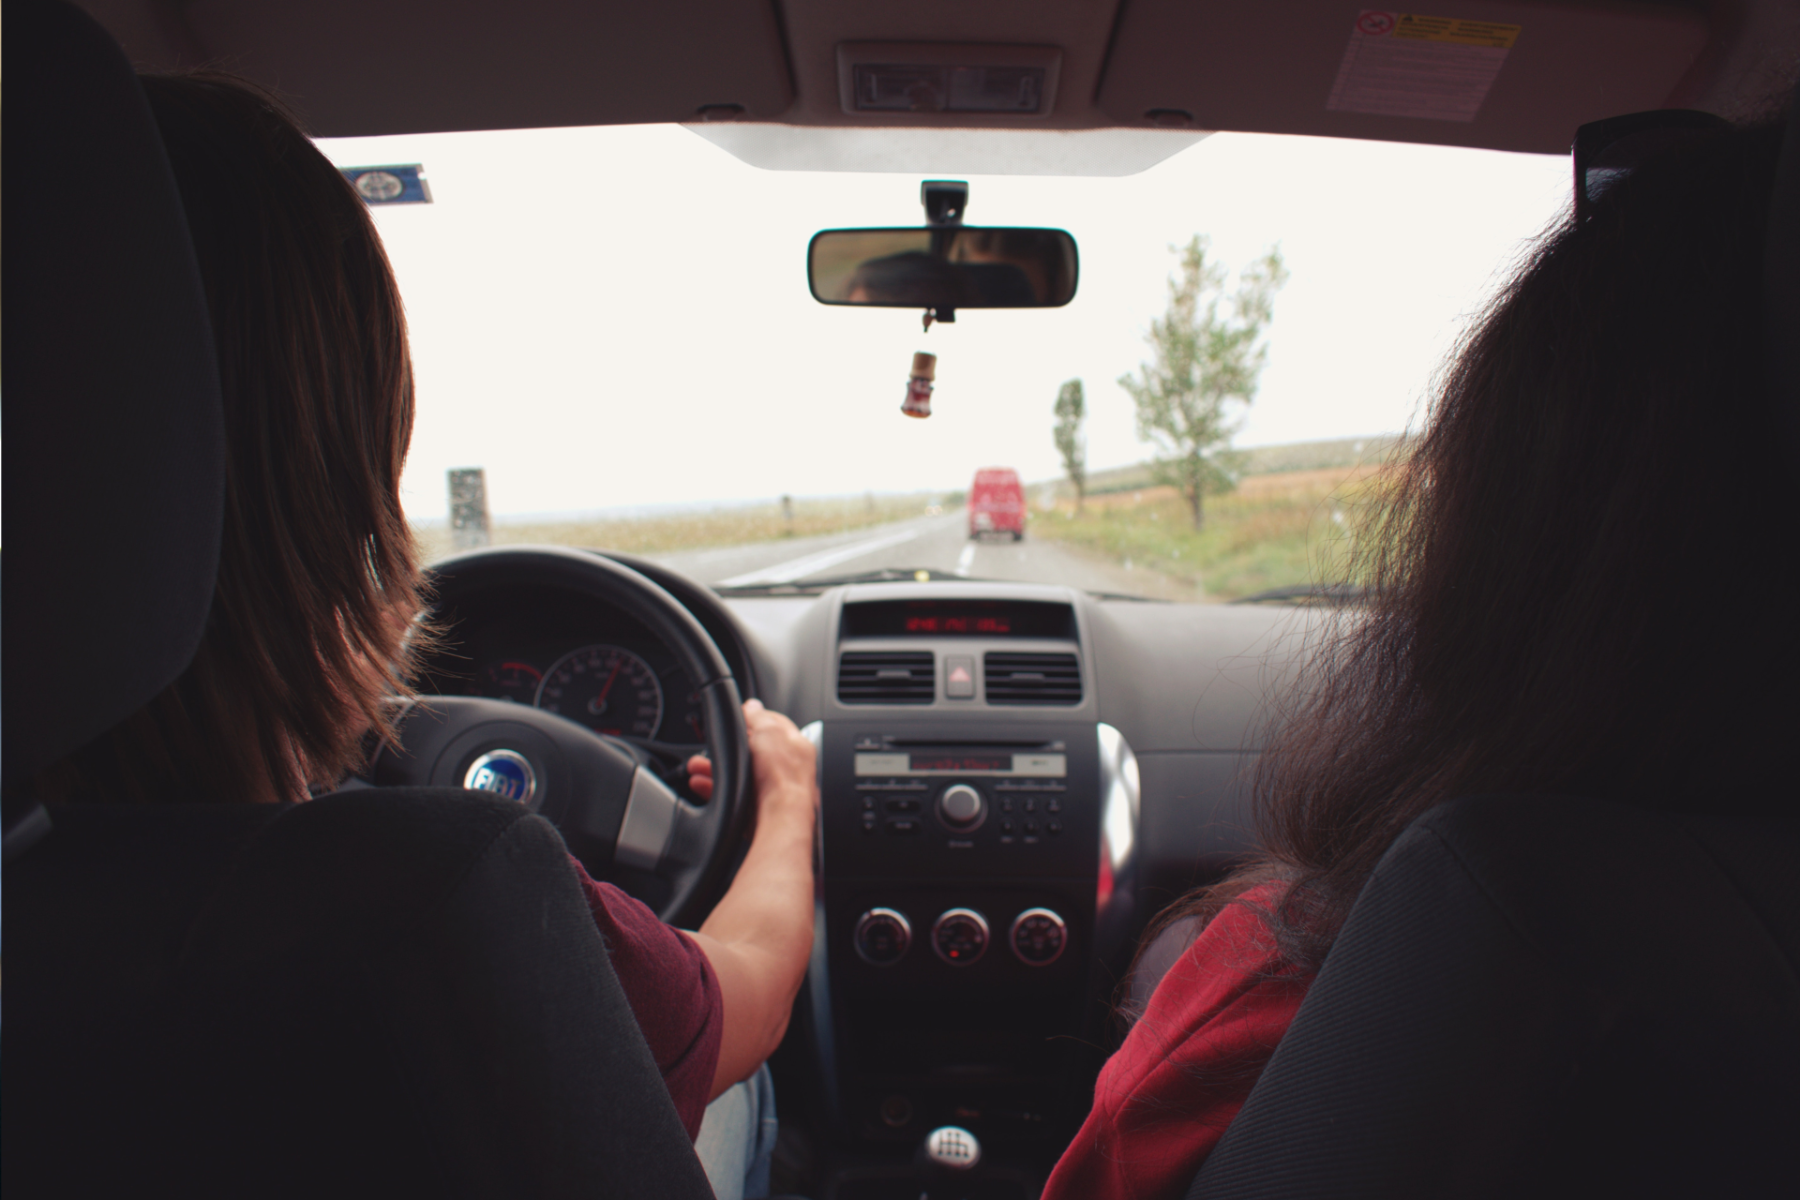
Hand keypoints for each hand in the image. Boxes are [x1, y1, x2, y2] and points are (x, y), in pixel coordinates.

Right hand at [684, 699, 816, 820]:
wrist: (779, 818)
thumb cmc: (781, 775)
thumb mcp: (767, 732)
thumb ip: (758, 716)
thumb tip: (752, 706)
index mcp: (795, 745)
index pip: (773, 724)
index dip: (754, 717)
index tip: (737, 716)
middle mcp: (787, 767)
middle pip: (752, 750)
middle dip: (728, 746)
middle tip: (712, 743)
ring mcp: (772, 789)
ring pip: (739, 773)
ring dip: (715, 768)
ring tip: (697, 765)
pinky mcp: (758, 808)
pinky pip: (732, 794)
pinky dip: (715, 788)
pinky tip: (701, 784)